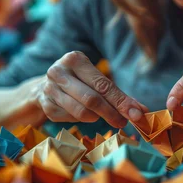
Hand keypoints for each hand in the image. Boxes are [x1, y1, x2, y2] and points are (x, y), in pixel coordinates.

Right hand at [32, 51, 147, 127]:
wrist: (40, 88)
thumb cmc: (77, 82)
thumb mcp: (94, 80)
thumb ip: (117, 94)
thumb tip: (141, 111)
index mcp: (75, 59)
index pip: (103, 85)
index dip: (122, 102)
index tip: (137, 114)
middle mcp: (59, 71)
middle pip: (92, 99)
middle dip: (112, 113)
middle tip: (123, 122)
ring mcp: (48, 88)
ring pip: (81, 111)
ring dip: (96, 118)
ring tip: (102, 117)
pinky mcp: (43, 104)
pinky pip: (70, 119)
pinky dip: (80, 120)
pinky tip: (83, 114)